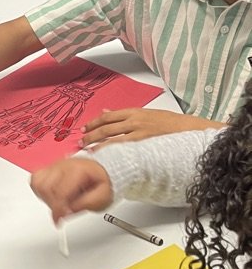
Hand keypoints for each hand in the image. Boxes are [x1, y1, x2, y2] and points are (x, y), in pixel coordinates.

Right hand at [30, 156, 113, 222]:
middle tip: (63, 211)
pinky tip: (50, 195)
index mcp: (78, 170)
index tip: (59, 219)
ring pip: (37, 183)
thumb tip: (68, 210)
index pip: (60, 191)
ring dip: (45, 197)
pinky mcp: (47, 169)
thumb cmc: (101, 182)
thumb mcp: (103, 197)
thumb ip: (87, 204)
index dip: (58, 209)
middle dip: (52, 204)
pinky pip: (35, 180)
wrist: (101, 170)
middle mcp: (63, 165)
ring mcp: (54, 165)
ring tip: (58, 202)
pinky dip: (39, 191)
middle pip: (45, 188)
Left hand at [81, 109, 221, 147]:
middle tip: (81, 141)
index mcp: (135, 112)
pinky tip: (104, 156)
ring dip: (97, 144)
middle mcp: (135, 120)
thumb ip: (126, 115)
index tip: (84, 128)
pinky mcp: (144, 143)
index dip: (94, 123)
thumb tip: (107, 112)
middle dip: (91, 135)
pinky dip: (111, 151)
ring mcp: (139, 132)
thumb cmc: (171, 123)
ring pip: (112, 138)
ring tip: (87, 150)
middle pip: (106, 127)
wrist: (188, 129)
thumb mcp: (147, 114)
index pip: (108, 116)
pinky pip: (123, 147)